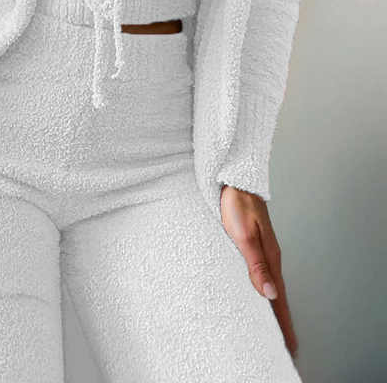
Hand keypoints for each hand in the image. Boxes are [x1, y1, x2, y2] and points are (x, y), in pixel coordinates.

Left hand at [220, 184, 298, 357]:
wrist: (235, 180)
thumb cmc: (237, 205)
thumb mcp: (244, 236)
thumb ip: (256, 265)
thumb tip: (271, 294)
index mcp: (270, 257)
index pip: (279, 297)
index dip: (284, 321)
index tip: (290, 344)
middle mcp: (269, 255)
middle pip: (279, 294)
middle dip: (282, 319)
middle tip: (288, 344)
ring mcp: (262, 249)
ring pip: (271, 284)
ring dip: (275, 305)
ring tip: (276, 325)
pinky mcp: (253, 243)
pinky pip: (263, 273)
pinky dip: (265, 289)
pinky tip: (261, 292)